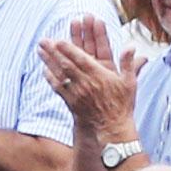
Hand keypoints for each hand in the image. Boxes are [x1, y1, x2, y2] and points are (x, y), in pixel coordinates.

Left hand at [45, 16, 140, 139]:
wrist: (111, 130)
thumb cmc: (121, 106)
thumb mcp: (130, 83)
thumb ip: (129, 63)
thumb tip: (131, 46)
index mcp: (99, 76)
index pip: (81, 59)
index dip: (69, 49)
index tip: (59, 40)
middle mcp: (86, 83)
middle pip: (66, 64)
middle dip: (54, 51)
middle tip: (44, 41)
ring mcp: (77, 93)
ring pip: (60, 74)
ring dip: (49, 61)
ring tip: (40, 50)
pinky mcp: (71, 102)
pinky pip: (58, 88)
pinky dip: (50, 78)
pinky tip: (45, 70)